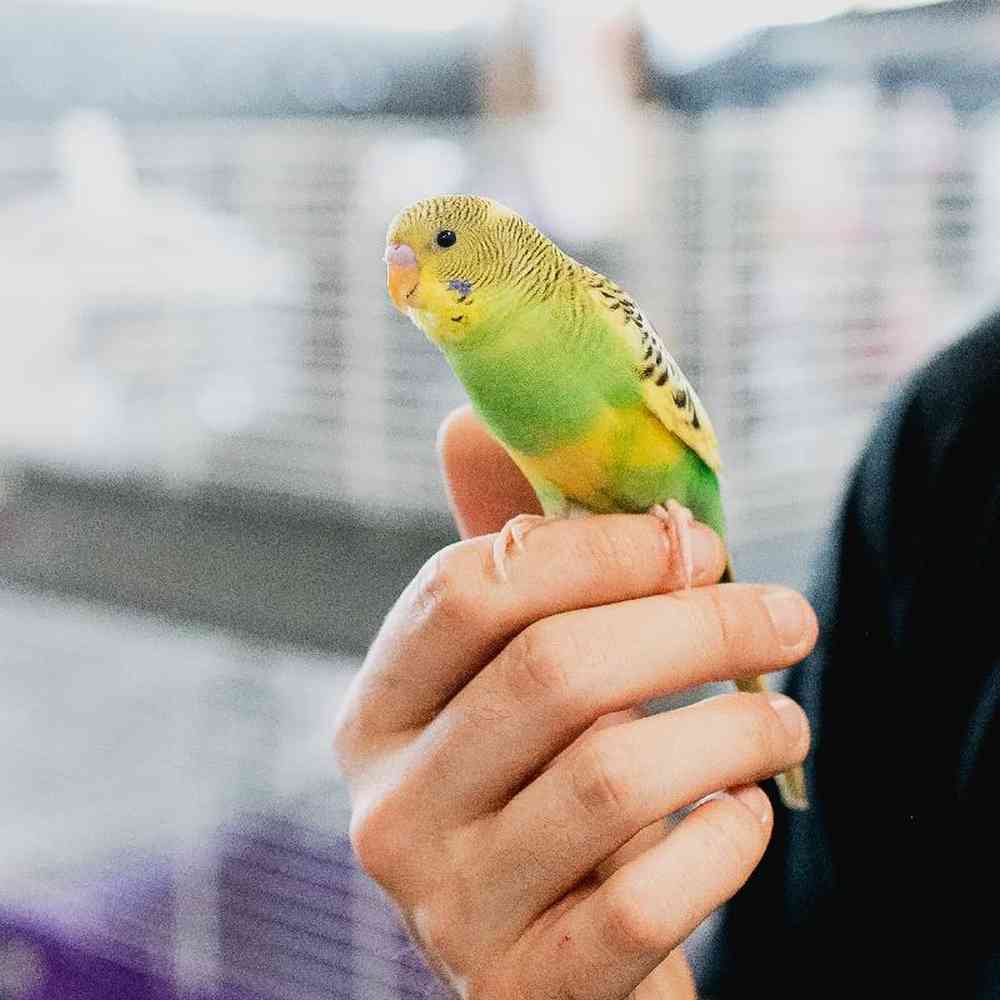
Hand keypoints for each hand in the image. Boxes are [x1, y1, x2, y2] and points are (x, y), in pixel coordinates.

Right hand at [334, 406, 815, 997]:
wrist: (551, 963)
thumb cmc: (543, 788)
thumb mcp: (511, 679)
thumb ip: (506, 561)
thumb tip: (465, 423)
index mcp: (378, 712)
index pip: (470, 590)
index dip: (597, 548)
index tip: (695, 541)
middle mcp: (389, 808)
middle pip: (554, 670)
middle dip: (694, 624)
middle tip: (784, 612)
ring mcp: (448, 907)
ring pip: (612, 779)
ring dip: (731, 728)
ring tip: (783, 716)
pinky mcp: (524, 987)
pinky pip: (646, 903)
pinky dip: (724, 845)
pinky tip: (745, 814)